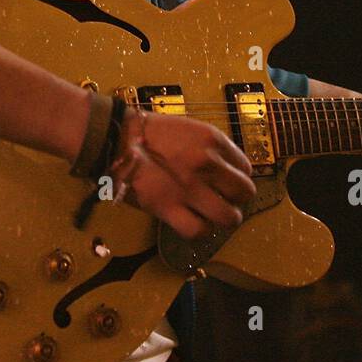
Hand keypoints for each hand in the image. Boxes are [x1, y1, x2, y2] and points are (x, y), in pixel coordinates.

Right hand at [114, 109, 255, 240]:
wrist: (116, 138)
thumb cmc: (150, 133)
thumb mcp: (189, 129)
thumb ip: (211, 149)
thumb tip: (228, 171)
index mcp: (212, 139)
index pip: (246, 167)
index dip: (238, 178)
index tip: (228, 183)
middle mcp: (206, 163)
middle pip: (244, 192)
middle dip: (237, 199)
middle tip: (225, 200)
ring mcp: (188, 187)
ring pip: (228, 217)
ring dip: (224, 219)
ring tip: (215, 216)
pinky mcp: (167, 207)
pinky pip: (197, 231)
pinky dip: (200, 231)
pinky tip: (195, 223)